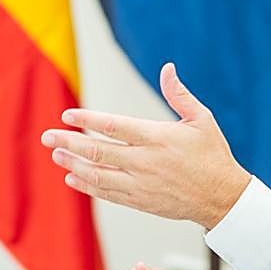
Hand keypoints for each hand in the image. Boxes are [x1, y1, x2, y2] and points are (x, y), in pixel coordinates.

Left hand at [41, 62, 249, 227]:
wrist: (223, 198)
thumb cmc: (213, 155)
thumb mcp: (202, 120)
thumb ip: (180, 95)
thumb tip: (168, 68)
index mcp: (158, 138)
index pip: (114, 126)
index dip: (87, 120)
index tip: (67, 115)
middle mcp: (145, 162)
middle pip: (98, 151)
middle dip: (69, 142)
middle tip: (48, 137)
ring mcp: (141, 184)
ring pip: (98, 175)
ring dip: (73, 164)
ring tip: (56, 154)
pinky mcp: (140, 202)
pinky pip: (107, 193)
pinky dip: (88, 185)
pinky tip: (73, 177)